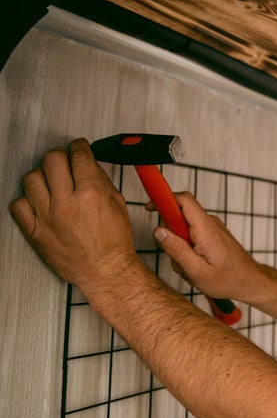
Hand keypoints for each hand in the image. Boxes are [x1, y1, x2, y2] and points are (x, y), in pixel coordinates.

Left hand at [9, 138, 139, 292]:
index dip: (78, 146)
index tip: (77, 147)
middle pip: (52, 160)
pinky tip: (39, 203)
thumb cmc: (114, 243)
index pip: (78, 155)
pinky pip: (18, 204)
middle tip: (63, 162)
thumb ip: (100, 181)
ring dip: (42, 177)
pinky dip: (27, 200)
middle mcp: (67, 204)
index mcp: (92, 194)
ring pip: (31, 178)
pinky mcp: (35, 231)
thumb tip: (88, 164)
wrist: (106, 271)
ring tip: (50, 183)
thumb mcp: (117, 204)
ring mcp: (48, 217)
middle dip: (59, 156)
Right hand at [150, 192, 262, 300]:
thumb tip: (158, 232)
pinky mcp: (211, 234)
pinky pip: (191, 235)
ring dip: (180, 246)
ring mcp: (211, 228)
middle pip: (179, 215)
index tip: (150, 206)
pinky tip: (195, 264)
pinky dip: (188, 249)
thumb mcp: (197, 271)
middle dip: (170, 234)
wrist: (249, 281)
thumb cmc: (229, 279)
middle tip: (177, 256)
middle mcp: (210, 223)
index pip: (183, 200)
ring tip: (190, 265)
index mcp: (206, 229)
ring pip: (183, 228)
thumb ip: (176, 250)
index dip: (164, 198)